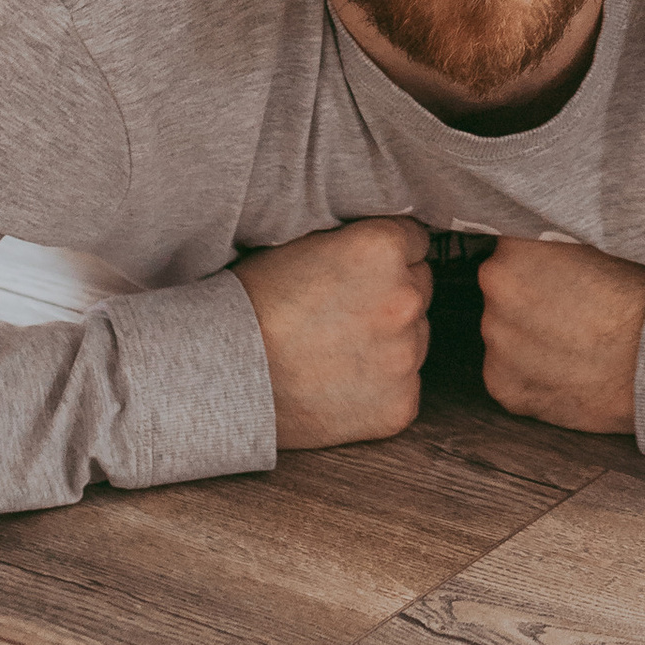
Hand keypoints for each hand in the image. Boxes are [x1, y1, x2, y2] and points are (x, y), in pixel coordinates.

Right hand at [231, 218, 430, 448]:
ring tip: (336, 350)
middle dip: (391, 297)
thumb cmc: (255, 303)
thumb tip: (390, 242)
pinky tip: (340, 384)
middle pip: (419, 289)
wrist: (224, 375)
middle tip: (342, 312)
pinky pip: (404, 388)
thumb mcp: (306, 241)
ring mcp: (406, 357)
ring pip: (415, 339)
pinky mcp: (400, 405)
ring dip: (389, 341)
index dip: (385, 256)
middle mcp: (406, 300)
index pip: (415, 242)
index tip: (358, 273)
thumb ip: (358, 238)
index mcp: (383, 248)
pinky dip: (380, 388)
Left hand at [478, 236, 644, 433]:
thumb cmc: (641, 295)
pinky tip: (566, 369)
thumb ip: (563, 236)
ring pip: (506, 332)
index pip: (513, 245)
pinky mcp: (504, 387)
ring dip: (529, 335)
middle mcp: (495, 293)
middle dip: (530, 295)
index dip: (538, 258)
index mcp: (514, 250)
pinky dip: (532, 373)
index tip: (560, 270)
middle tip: (572, 307)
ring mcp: (496, 344)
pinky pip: (510, 374)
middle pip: (506, 289)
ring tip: (574, 341)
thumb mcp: (602, 239)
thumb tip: (553, 233)